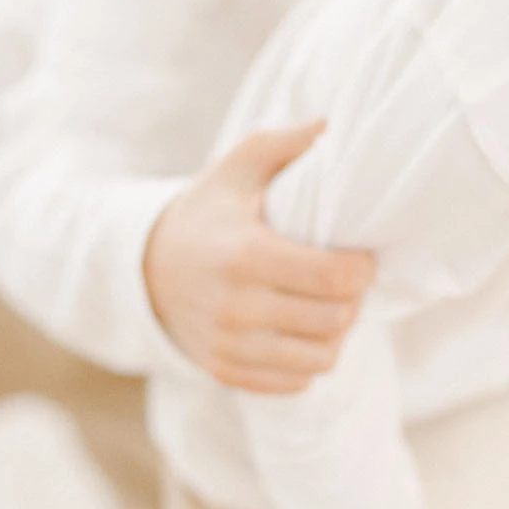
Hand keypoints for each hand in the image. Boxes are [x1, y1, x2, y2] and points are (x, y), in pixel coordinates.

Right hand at [143, 122, 373, 391]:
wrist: (145, 266)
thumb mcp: (239, 167)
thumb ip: (289, 143)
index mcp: (245, 254)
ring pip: (320, 358)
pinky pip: (295, 382)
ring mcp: (228, 345)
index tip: (360, 257)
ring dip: (335, 333)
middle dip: (353, 299)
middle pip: (334, 320)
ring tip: (327, 307)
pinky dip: (308, 359)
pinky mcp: (225, 371)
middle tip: (346, 281)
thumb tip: (335, 126)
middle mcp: (236, 307)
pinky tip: (301, 331)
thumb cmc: (207, 212)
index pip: (334, 277)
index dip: (363, 269)